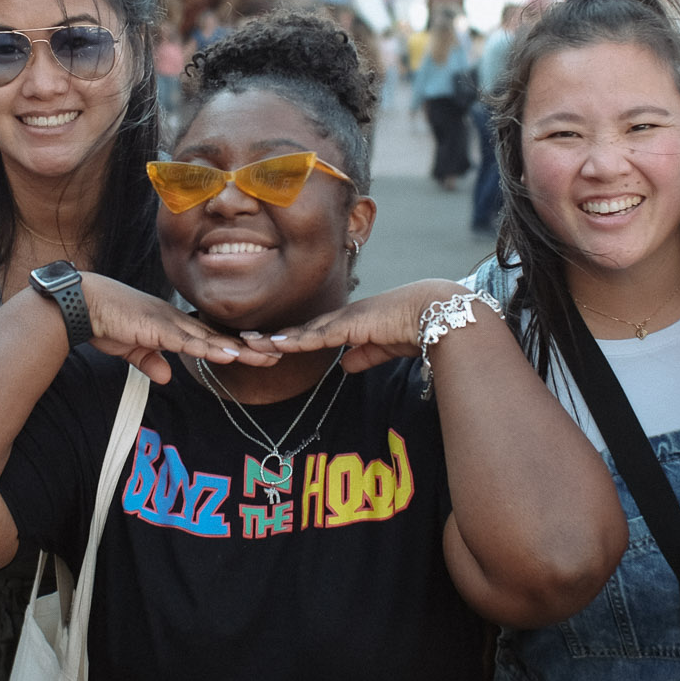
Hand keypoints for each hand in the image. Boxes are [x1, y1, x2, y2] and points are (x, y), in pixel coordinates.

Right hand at [78, 273, 279, 381]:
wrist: (81, 305)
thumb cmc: (104, 322)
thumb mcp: (131, 348)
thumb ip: (150, 361)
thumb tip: (165, 376)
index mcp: (171, 324)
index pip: (210, 337)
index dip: (235, 346)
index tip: (258, 353)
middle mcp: (176, 320)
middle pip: (220, 336)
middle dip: (249, 346)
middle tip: (278, 354)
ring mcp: (169, 323)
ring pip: (212, 339)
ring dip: (239, 349)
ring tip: (266, 356)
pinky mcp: (157, 329)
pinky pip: (188, 342)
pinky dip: (210, 348)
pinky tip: (229, 355)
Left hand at [244, 281, 466, 372]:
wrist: (436, 312)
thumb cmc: (417, 327)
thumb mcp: (385, 347)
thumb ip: (365, 356)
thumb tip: (345, 367)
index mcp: (351, 323)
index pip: (313, 333)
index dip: (289, 339)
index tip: (267, 344)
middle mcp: (343, 318)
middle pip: (300, 330)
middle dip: (272, 337)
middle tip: (244, 340)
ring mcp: (345, 319)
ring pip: (302, 332)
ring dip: (275, 339)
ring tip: (248, 343)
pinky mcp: (351, 325)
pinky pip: (317, 336)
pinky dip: (295, 341)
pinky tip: (276, 345)